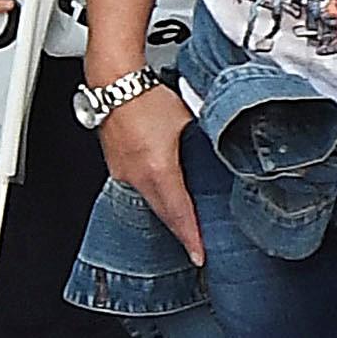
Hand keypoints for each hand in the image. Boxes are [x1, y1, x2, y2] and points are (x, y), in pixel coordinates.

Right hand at [97, 83, 200, 261]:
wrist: (113, 81)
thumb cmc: (146, 96)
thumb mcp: (187, 120)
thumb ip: (204, 141)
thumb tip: (223, 153)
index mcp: (158, 169)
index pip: (179, 212)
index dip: (191, 237)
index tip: (199, 255)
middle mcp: (136, 177)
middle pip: (163, 214)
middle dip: (180, 233)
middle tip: (195, 248)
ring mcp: (122, 174)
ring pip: (150, 202)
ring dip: (167, 215)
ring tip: (184, 227)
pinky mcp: (116, 166)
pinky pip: (137, 189)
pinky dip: (153, 198)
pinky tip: (164, 196)